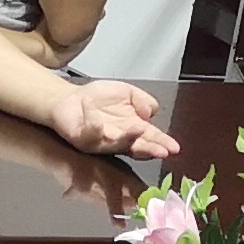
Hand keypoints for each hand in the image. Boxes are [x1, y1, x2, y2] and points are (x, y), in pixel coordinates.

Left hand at [48, 76, 175, 158]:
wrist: (69, 99)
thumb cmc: (99, 98)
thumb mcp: (127, 92)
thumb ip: (143, 100)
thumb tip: (151, 112)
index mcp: (133, 128)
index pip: (151, 138)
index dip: (162, 143)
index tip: (173, 148)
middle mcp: (119, 139)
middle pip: (137, 147)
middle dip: (149, 149)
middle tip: (161, 151)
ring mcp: (101, 142)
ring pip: (115, 144)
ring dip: (127, 137)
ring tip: (138, 128)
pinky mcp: (83, 140)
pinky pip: (90, 134)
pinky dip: (94, 125)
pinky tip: (98, 120)